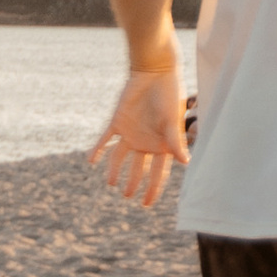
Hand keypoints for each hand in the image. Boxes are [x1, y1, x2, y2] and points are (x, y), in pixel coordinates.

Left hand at [88, 59, 187, 209]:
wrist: (154, 72)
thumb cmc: (169, 95)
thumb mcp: (172, 121)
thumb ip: (176, 142)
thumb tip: (186, 163)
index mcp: (162, 144)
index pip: (158, 173)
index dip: (153, 189)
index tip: (147, 204)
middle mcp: (145, 141)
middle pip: (138, 168)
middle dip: (133, 183)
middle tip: (128, 196)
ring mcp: (130, 133)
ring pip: (119, 157)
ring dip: (115, 170)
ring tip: (111, 183)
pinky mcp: (117, 122)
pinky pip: (105, 139)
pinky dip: (97, 149)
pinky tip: (90, 160)